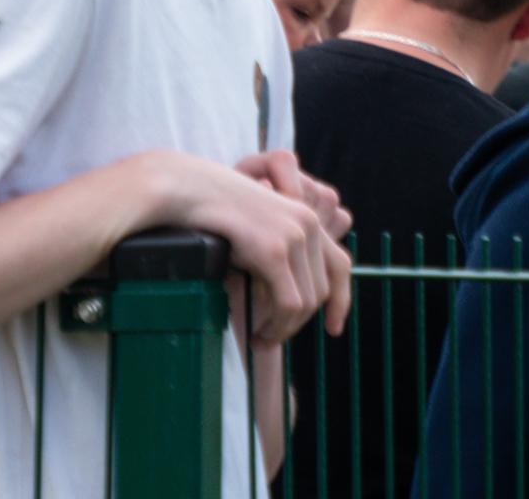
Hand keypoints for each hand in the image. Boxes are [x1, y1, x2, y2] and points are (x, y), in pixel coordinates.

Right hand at [170, 155, 350, 346]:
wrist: (188, 189)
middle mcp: (308, 224)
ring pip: (306, 302)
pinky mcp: (274, 250)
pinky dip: (277, 326)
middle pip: (322, 290)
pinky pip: (288, 303)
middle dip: (298, 323)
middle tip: (270, 339)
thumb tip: (285, 304)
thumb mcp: (254, 231)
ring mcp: (294, 235)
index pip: (339, 264)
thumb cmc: (212, 213)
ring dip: (284, 329)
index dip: (341, 301)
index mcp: (306, 217)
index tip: (333, 329)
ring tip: (260, 339)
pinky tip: (257, 333)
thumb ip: (275, 256)